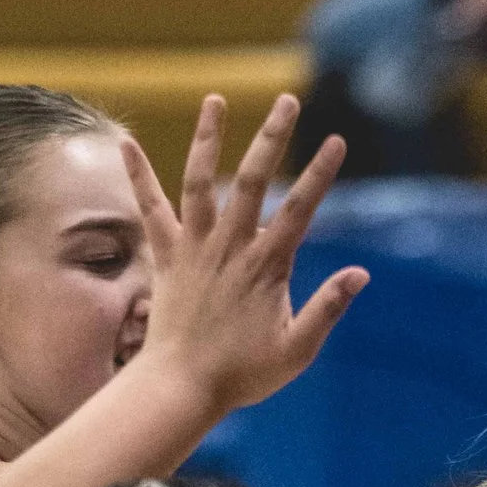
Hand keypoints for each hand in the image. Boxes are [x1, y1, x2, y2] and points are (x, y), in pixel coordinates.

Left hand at [133, 92, 366, 418]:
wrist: (182, 387)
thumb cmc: (243, 375)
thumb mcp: (298, 349)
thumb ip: (328, 308)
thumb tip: (360, 274)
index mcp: (267, 266)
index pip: (300, 209)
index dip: (319, 173)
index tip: (335, 139)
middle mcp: (230, 246)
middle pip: (255, 180)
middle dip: (273, 136)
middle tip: (286, 100)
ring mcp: (195, 247)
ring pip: (201, 181)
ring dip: (208, 138)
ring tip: (214, 100)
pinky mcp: (167, 255)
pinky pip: (150, 208)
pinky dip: (138, 175)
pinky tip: (126, 142)